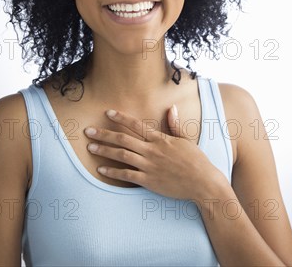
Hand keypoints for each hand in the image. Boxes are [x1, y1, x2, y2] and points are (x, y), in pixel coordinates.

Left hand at [84, 106, 223, 200]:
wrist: (202, 182)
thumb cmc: (196, 160)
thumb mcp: (185, 139)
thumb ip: (175, 124)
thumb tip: (171, 108)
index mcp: (160, 139)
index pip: (136, 125)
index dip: (121, 118)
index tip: (108, 113)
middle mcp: (152, 150)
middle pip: (123, 139)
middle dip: (104, 134)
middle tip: (88, 131)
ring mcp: (149, 166)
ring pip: (121, 155)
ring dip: (104, 150)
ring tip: (90, 147)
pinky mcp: (148, 181)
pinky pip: (127, 175)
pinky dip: (112, 172)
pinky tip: (101, 169)